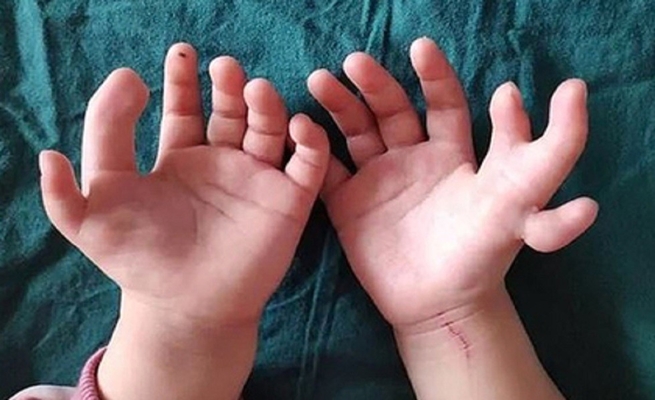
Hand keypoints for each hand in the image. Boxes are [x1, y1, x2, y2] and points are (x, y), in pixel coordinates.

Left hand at [40, 43, 329, 326]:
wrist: (185, 308)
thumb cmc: (140, 262)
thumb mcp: (89, 221)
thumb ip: (64, 188)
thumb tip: (48, 152)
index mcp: (180, 160)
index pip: (185, 109)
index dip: (182, 81)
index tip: (180, 53)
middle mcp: (221, 163)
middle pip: (230, 111)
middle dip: (229, 85)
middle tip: (224, 67)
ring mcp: (257, 180)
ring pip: (269, 129)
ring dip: (268, 105)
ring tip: (257, 89)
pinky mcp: (289, 201)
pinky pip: (307, 163)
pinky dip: (310, 142)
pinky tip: (298, 127)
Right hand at [308, 37, 596, 330]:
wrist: (441, 306)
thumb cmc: (484, 253)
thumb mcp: (524, 200)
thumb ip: (552, 152)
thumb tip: (575, 89)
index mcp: (452, 153)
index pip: (444, 104)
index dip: (435, 77)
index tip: (422, 50)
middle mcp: (413, 158)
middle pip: (392, 110)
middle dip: (376, 84)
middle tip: (355, 62)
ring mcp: (378, 179)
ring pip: (356, 131)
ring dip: (339, 104)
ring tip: (320, 79)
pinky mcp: (349, 205)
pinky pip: (329, 171)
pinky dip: (314, 151)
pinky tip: (302, 128)